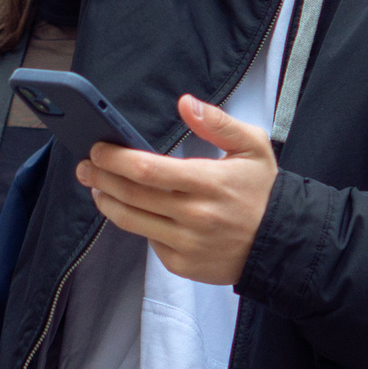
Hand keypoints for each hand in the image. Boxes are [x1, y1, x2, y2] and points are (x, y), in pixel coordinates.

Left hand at [75, 96, 276, 286]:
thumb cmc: (263, 192)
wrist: (282, 244)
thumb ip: (218, 122)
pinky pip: (150, 242)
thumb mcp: (253, 147)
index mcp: (209, 182)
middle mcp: (195, 215)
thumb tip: (185, 103)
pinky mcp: (183, 265)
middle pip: (132, 195)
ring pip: (132, 222)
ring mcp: (188, 244)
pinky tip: (132, 210)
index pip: (148, 170)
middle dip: (102, 177)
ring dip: (107, 203)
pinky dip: (137, 225)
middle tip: (85, 165)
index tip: (98, 147)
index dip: (116, 158)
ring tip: (97, 188)